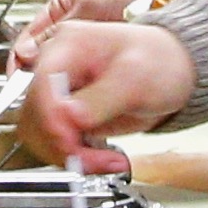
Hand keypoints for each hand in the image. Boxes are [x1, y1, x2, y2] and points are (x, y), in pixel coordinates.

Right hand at [16, 18, 196, 156]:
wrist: (173, 69)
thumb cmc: (159, 60)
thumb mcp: (136, 76)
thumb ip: (102, 97)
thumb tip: (71, 116)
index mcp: (67, 45)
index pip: (42, 86)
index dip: (51, 120)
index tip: (71, 143)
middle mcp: (55, 68)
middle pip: (35, 115)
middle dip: (61, 144)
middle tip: (94, 160)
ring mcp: (59, 93)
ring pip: (39, 134)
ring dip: (66, 155)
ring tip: (104, 161)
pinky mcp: (67, 116)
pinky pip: (54, 143)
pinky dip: (73, 157)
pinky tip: (101, 159)